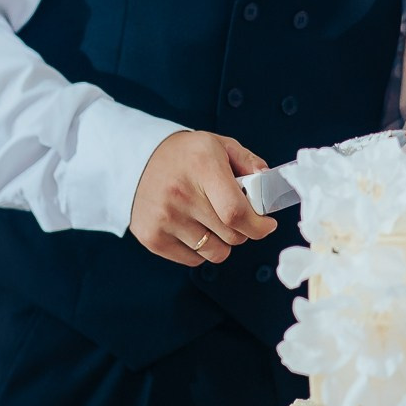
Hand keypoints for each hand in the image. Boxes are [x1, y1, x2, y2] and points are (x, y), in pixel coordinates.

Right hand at [130, 130, 276, 266]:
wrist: (137, 161)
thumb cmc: (186, 155)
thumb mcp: (219, 145)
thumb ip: (249, 163)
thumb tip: (268, 184)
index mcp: (203, 166)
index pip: (237, 212)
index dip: (258, 225)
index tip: (267, 224)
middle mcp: (181, 194)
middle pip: (232, 236)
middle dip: (243, 230)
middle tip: (234, 215)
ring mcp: (164, 218)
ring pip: (216, 252)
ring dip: (222, 241)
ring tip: (211, 220)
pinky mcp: (152, 237)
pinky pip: (194, 260)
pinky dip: (200, 249)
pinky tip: (192, 226)